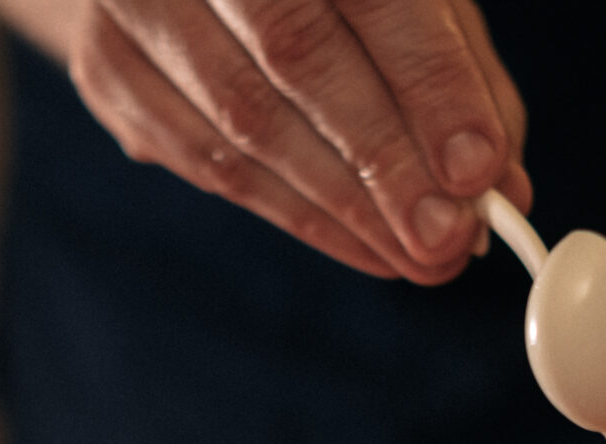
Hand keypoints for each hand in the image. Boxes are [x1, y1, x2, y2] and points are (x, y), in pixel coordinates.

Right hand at [0, 0, 530, 283]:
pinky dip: (289, 211)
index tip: (478, 171)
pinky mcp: (107, 66)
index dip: (429, 85)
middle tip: (444, 237)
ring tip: (412, 256)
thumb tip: (498, 177)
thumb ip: (453, 66)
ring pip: (243, 124)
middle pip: (298, 60)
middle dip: (382, 164)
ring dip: (339, 208)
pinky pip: (203, 159)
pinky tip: (354, 242)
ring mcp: (139, 1)